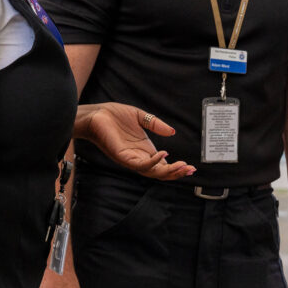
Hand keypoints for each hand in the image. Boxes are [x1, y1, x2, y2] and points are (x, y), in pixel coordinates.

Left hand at [75, 103, 194, 179]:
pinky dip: (152, 162)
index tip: (191, 167)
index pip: (162, 164)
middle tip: (190, 170)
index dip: (176, 168)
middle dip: (176, 173)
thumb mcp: (140, 117)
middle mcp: (138, 156)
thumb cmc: (114, 115)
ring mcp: (130, 158)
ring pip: (151, 172)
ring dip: (167, 171)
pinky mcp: (122, 156)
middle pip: (159, 172)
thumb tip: (172, 132)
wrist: (96, 114)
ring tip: (182, 166)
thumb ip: (155, 124)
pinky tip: (163, 155)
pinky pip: (139, 165)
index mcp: (144, 149)